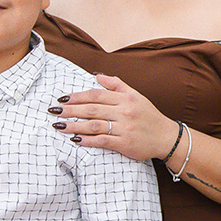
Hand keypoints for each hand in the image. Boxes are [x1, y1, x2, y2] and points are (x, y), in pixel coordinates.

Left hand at [55, 75, 178, 159]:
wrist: (166, 137)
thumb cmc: (149, 116)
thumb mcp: (136, 96)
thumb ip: (117, 85)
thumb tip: (97, 76)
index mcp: (125, 98)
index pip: (96, 95)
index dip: (77, 96)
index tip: (62, 99)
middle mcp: (124, 112)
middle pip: (92, 109)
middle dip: (70, 110)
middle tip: (54, 112)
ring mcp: (124, 128)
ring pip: (94, 125)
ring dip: (74, 125)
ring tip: (59, 126)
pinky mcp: (125, 143)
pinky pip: (102, 141)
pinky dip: (88, 140)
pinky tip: (75, 139)